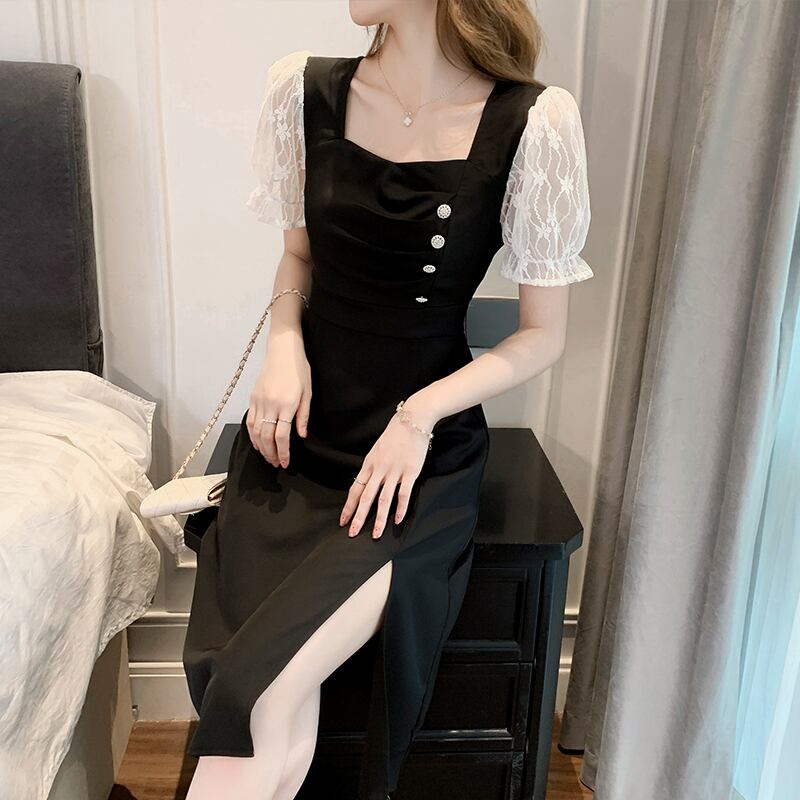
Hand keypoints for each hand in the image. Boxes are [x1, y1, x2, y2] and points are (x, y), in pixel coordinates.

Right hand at [247, 329, 310, 467]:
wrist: (283, 350)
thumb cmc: (299, 369)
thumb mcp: (308, 392)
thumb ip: (304, 415)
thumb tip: (301, 435)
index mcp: (287, 404)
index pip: (282, 436)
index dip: (283, 452)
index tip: (284, 462)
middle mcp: (271, 404)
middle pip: (267, 437)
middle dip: (271, 453)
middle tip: (275, 463)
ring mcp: (259, 401)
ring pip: (256, 431)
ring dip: (261, 447)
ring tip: (267, 456)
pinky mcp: (253, 397)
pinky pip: (249, 421)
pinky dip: (251, 434)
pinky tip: (257, 442)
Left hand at [339, 398, 437, 538]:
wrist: (413, 419)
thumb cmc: (395, 434)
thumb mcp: (377, 449)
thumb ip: (373, 467)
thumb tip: (367, 483)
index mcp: (369, 464)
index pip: (355, 489)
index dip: (348, 507)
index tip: (343, 521)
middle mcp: (379, 469)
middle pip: (366, 498)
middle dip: (358, 518)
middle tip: (353, 533)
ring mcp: (395, 471)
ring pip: (383, 500)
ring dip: (379, 519)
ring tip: (376, 534)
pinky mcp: (410, 472)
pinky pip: (403, 494)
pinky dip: (400, 509)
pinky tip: (397, 520)